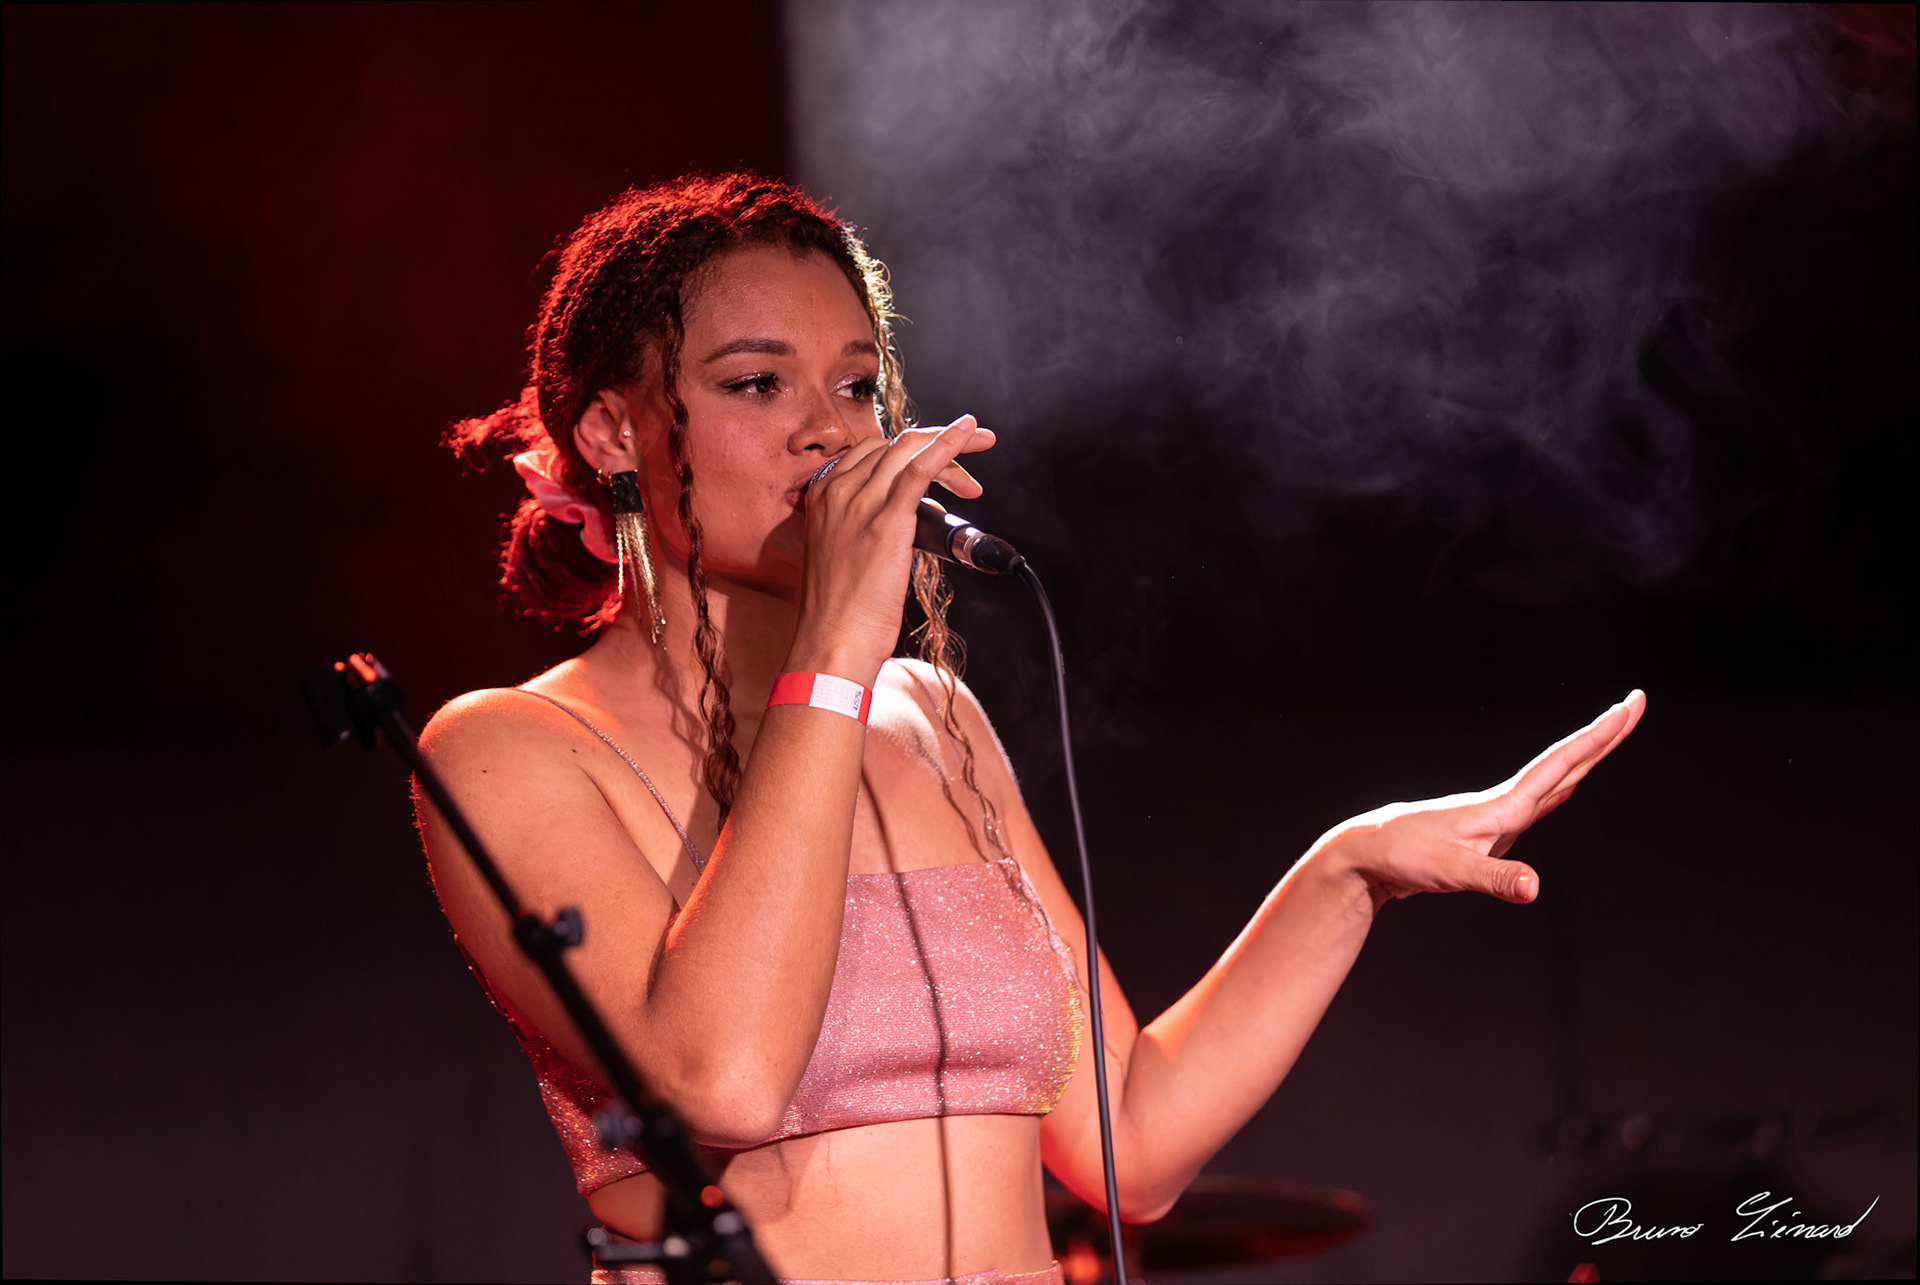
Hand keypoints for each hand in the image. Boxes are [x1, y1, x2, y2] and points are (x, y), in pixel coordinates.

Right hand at [787, 416, 995, 680]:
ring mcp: (860, 502)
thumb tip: (905, 522)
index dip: (911, 448)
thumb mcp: (841, 555)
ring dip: (953, 444)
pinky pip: (921, 467)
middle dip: (938, 440)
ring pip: (911, 449)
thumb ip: (862, 528)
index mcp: (823, 496)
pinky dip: (948, 444)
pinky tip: (969, 432)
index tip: (939, 462)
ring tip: (981, 448)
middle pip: (895, 445)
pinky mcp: (886, 520)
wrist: (831, 641)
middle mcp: (838, 491)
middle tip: (974, 448)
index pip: (873, 451)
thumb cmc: (839, 612)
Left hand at [1314, 691, 1645, 909]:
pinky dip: (1559, 790)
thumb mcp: (1452, 872)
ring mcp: (1495, 816)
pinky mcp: (1486, 833)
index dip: (1599, 737)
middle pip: (1564, 764)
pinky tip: (1565, 789)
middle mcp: (1503, 803)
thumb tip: (1535, 887)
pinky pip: (1535, 804)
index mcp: (1502, 806)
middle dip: (1602, 737)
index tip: (1629, 705)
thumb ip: (1495, 880)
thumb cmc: (1403, 857)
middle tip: (1634, 704)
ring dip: (1583, 758)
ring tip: (1611, 734)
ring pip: (1552, 781)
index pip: (1562, 764)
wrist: (1364, 854)